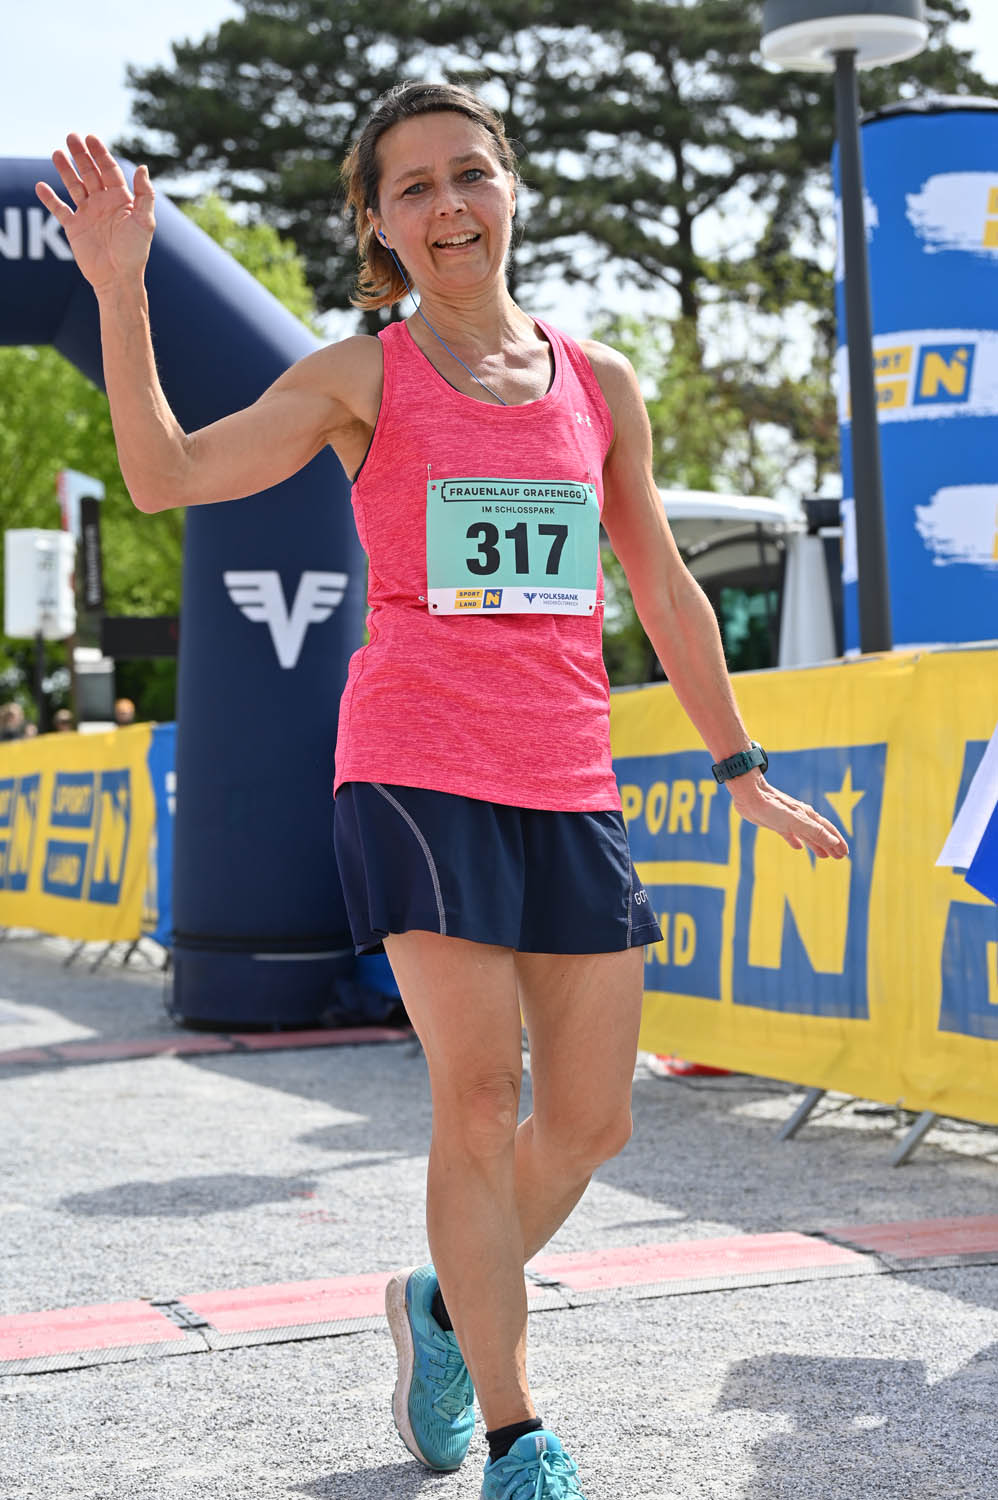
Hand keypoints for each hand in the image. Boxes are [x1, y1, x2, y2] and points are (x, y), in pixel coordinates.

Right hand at [35, 134, 154, 294]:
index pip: (109, 170)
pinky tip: (41, 186)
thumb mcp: (144, 222)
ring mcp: (88, 214)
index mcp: (120, 200)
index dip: (100, 154)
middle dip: (81, 155)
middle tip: (71, 136)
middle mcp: (103, 203)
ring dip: (65, 170)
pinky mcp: (74, 228)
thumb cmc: (135, 252)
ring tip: (57, 153)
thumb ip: (144, 195)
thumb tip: (142, 168)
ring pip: (74, 186)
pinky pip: (59, 209)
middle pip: (90, 173)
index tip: (91, 138)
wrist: (118, 278)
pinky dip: (49, 199)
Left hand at [728, 772, 848, 858]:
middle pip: (819, 833)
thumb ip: (814, 831)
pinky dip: (795, 841)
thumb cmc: (773, 807)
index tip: (845, 853)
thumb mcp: (796, 821)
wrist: (750, 795)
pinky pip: (789, 834)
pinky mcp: (775, 823)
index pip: (827, 830)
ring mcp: (788, 820)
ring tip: (823, 856)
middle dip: (830, 845)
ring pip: (806, 835)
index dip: (837, 842)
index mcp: (808, 816)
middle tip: (840, 857)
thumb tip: (834, 842)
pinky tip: (797, 847)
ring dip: (816, 845)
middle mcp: (800, 817)